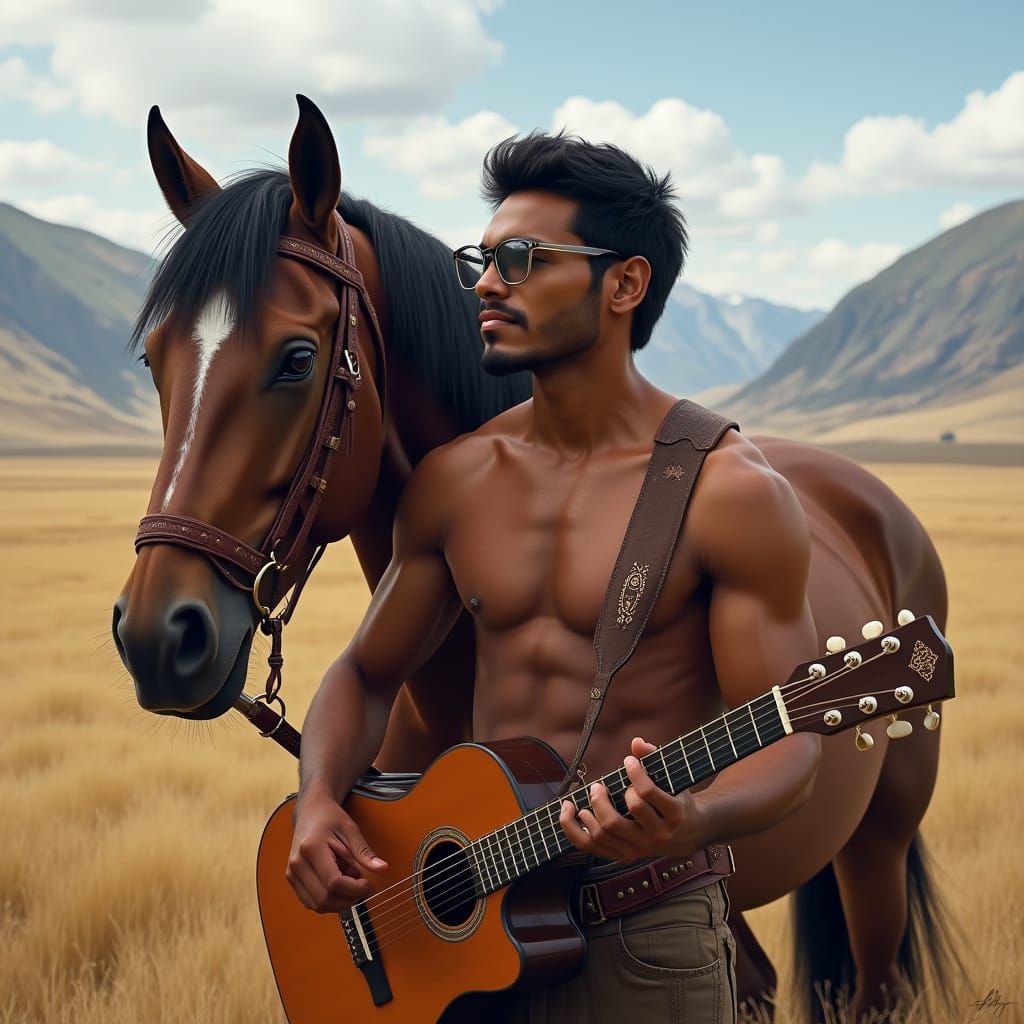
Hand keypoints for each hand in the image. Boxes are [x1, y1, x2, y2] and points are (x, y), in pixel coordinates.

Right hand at [286, 788, 388, 912]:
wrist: (311, 811)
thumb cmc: (330, 818)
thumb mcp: (351, 830)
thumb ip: (364, 852)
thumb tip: (382, 868)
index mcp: (311, 848)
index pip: (334, 883)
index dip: (355, 889)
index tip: (368, 884)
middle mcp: (297, 864)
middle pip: (324, 899)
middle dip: (348, 898)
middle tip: (363, 885)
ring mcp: (292, 873)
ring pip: (317, 905)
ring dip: (339, 901)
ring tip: (349, 880)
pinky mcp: (292, 879)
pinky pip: (311, 902)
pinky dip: (329, 899)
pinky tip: (339, 882)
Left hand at [559, 737, 698, 863]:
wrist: (685, 833)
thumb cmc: (674, 798)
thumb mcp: (671, 778)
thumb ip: (654, 757)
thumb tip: (636, 741)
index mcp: (673, 814)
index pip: (646, 794)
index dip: (634, 773)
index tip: (627, 761)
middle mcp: (657, 836)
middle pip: (618, 820)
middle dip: (602, 799)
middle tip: (598, 785)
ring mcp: (639, 850)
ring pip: (604, 833)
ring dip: (590, 811)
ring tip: (590, 794)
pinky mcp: (623, 856)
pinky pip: (590, 846)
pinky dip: (572, 828)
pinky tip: (569, 810)